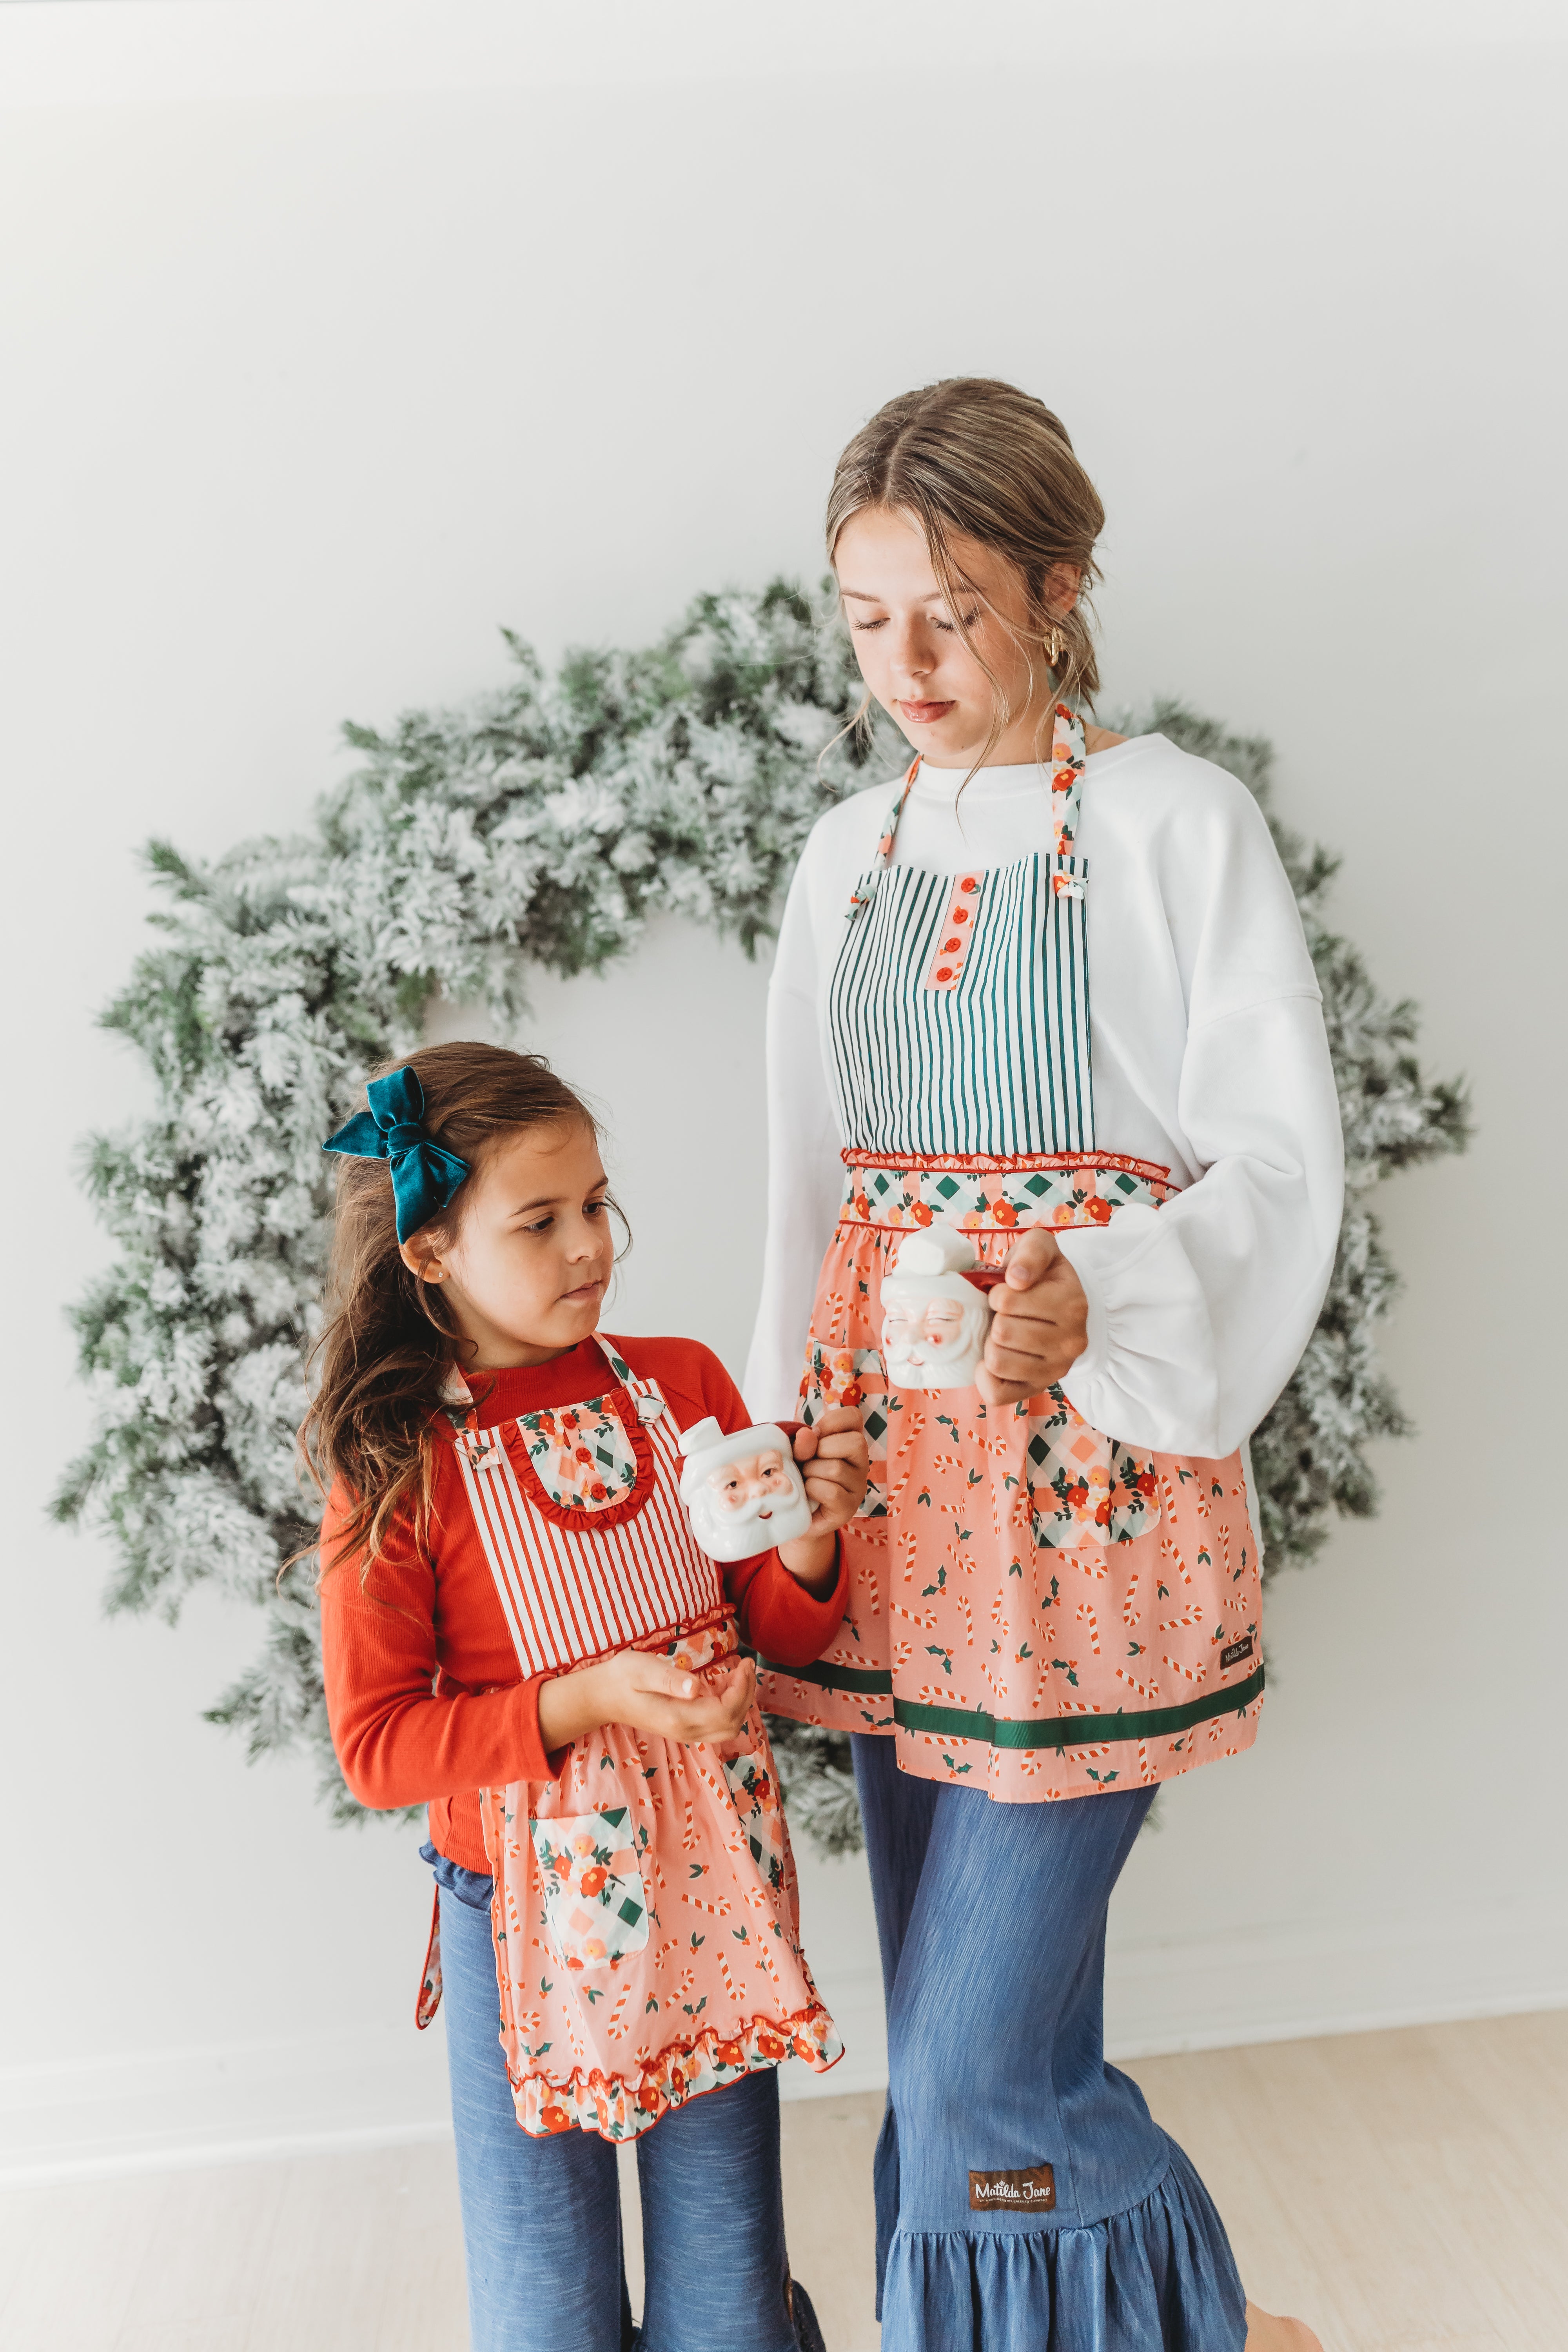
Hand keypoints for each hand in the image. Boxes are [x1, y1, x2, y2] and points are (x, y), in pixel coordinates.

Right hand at [537, 1649, 755, 1752]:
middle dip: (746, 1695)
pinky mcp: (684, 1729)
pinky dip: (729, 1706)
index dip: (742, 1689)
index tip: (744, 1662)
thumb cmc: (623, 1677)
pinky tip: (725, 1684)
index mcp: (678, 1717)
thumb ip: (669, 1679)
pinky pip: (717, 1725)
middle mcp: (685, 1732)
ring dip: (740, 1702)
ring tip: (740, 1673)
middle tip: (747, 1665)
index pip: (726, 1711)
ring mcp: (685, 1733)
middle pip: (732, 1724)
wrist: (603, 1696)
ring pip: (728, 1727)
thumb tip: (695, 1687)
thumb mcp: (643, 1670)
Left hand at [777, 1405, 868, 1591]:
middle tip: (809, 1461)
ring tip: (806, 1480)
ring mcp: (858, 1486)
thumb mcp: (796, 1452)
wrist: (792, 1513)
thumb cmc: (797, 1474)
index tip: (815, 1435)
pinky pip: (831, 1491)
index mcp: (850, 1440)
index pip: (854, 1416)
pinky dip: (813, 1490)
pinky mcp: (848, 1507)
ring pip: (836, 1468)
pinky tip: (808, 1495)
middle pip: (855, 1442)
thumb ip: (802, 1441)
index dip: (831, 1421)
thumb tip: (807, 1434)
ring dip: (811, 1472)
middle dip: (822, 1449)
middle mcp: (861, 1462)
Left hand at [974, 1226, 1088, 1409]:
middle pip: (1001, 1332)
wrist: (1063, 1307)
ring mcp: (1056, 1370)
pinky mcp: (1038, 1390)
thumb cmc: (1044, 1277)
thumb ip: (1031, 1252)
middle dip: (995, 1319)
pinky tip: (996, 1358)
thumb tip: (1016, 1279)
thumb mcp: (1041, 1248)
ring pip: (997, 1362)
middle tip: (1008, 1315)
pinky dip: (986, 1376)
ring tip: (1005, 1335)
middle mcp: (1071, 1342)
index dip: (998, 1293)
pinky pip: (996, 1393)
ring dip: (991, 1345)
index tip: (1010, 1292)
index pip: (1006, 1300)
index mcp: (1073, 1304)